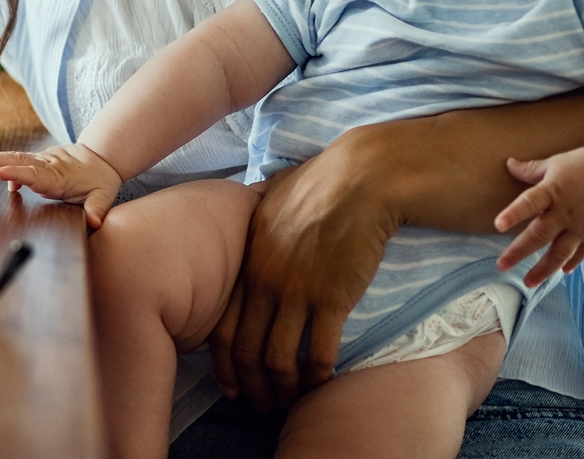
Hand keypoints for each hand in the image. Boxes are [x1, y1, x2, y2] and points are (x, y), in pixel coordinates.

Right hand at [0, 145, 123, 227]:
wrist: (103, 156)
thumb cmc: (101, 179)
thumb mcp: (104, 196)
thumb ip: (96, 209)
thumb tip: (93, 223)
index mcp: (58, 177)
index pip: (34, 175)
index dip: (16, 174)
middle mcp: (46, 166)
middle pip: (16, 161)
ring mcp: (41, 161)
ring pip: (14, 158)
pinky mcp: (38, 161)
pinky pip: (19, 162)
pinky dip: (6, 167)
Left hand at [208, 156, 395, 410]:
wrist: (360, 179)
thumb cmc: (320, 183)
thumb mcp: (271, 201)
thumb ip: (256, 225)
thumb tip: (252, 224)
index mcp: (247, 261)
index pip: (223, 327)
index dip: (225, 364)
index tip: (231, 384)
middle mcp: (265, 281)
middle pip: (247, 351)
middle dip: (251, 386)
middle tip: (261, 404)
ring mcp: (297, 292)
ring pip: (279, 358)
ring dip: (283, 388)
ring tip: (290, 400)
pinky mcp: (332, 298)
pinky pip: (319, 351)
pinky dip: (317, 376)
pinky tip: (321, 383)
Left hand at [494, 147, 583, 285]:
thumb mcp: (555, 163)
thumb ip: (531, 169)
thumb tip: (508, 164)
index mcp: (552, 191)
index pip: (529, 203)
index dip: (514, 213)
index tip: (498, 225)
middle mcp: (565, 212)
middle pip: (540, 235)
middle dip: (519, 252)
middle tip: (501, 266)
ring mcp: (581, 226)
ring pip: (560, 252)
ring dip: (543, 269)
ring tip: (529, 282)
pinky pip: (581, 253)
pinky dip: (571, 262)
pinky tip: (561, 272)